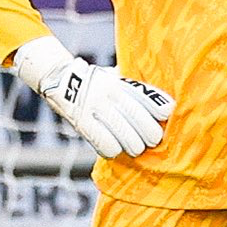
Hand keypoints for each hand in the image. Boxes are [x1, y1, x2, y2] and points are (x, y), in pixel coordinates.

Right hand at [14, 35, 173, 158]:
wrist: (60, 77)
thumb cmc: (97, 81)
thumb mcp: (115, 76)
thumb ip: (134, 86)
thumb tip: (162, 99)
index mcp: (118, 83)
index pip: (146, 98)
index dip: (160, 109)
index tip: (167, 115)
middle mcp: (107, 94)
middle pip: (139, 119)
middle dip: (150, 134)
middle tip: (152, 140)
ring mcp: (94, 108)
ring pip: (124, 135)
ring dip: (134, 146)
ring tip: (135, 148)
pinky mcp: (82, 122)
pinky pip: (104, 143)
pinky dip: (113, 150)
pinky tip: (115, 149)